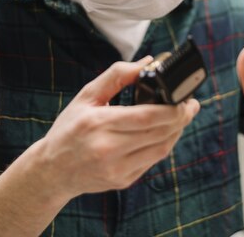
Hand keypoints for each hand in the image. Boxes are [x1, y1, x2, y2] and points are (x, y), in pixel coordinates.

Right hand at [38, 56, 200, 198]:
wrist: (52, 171)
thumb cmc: (69, 129)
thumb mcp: (87, 96)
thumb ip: (117, 75)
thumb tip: (148, 62)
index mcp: (98, 124)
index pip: (146, 118)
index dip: (173, 110)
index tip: (187, 100)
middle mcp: (108, 149)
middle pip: (159, 133)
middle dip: (181, 118)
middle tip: (191, 105)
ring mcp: (117, 169)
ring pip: (161, 149)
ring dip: (177, 132)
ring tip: (183, 117)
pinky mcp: (123, 181)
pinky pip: (153, 160)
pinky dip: (164, 144)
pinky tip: (166, 132)